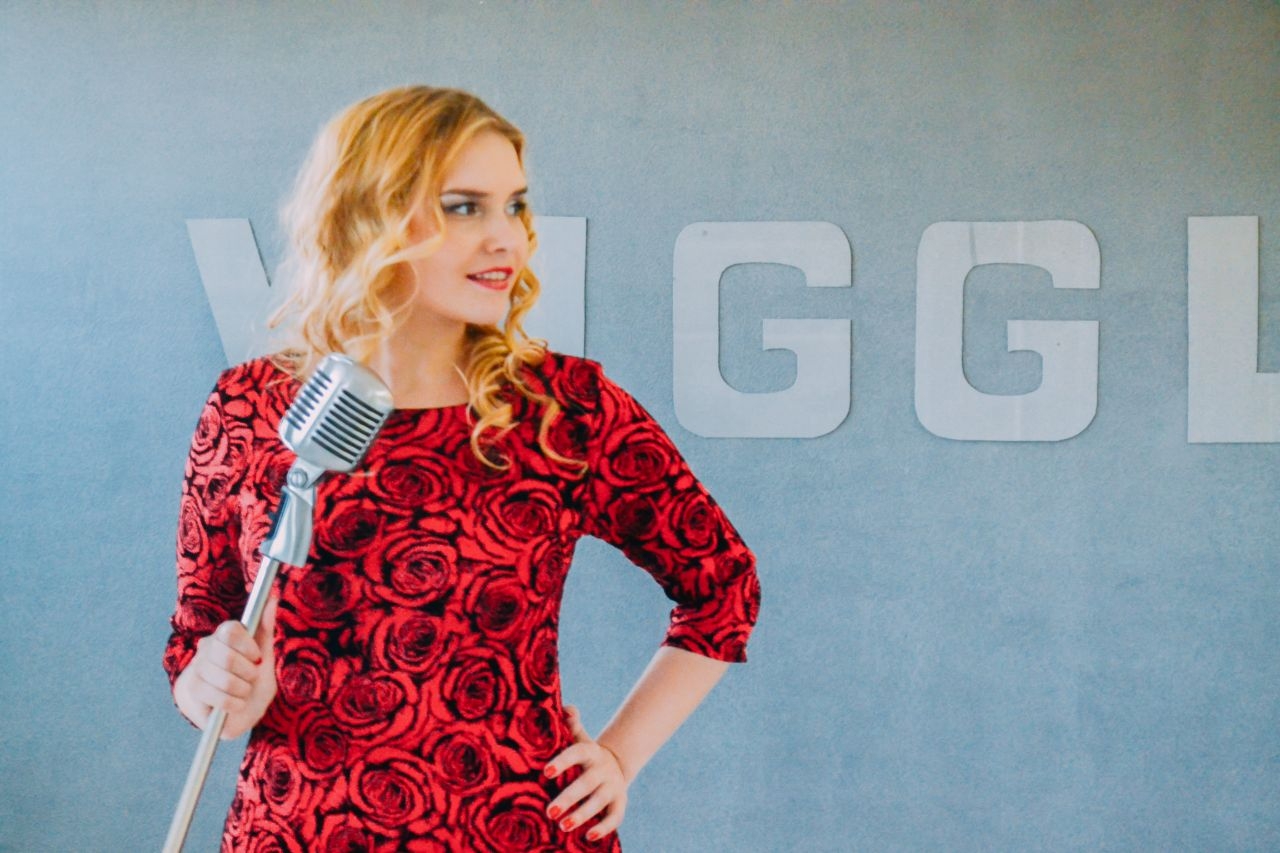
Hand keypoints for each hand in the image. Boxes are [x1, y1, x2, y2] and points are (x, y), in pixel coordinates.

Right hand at [172, 597, 277, 739]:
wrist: (238, 714)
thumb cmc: (252, 681)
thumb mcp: (264, 655)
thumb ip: (265, 628)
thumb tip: (273, 595)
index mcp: (223, 635)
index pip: (229, 630)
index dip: (248, 646)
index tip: (257, 658)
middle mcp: (206, 648)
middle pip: (226, 656)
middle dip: (248, 672)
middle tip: (251, 677)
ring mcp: (196, 669)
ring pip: (224, 679)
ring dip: (243, 690)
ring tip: (243, 692)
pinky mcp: (190, 692)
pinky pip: (217, 697)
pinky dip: (234, 704)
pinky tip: (234, 704)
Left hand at [544, 705, 628, 840]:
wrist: (616, 763)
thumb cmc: (585, 754)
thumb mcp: (580, 738)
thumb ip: (571, 724)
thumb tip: (566, 708)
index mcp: (590, 752)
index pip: (576, 753)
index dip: (562, 762)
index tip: (546, 772)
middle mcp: (602, 769)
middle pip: (586, 784)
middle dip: (568, 798)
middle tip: (550, 812)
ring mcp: (612, 786)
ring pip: (598, 802)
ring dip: (581, 815)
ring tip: (563, 826)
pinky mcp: (620, 802)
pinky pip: (614, 817)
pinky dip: (604, 828)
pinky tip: (589, 837)